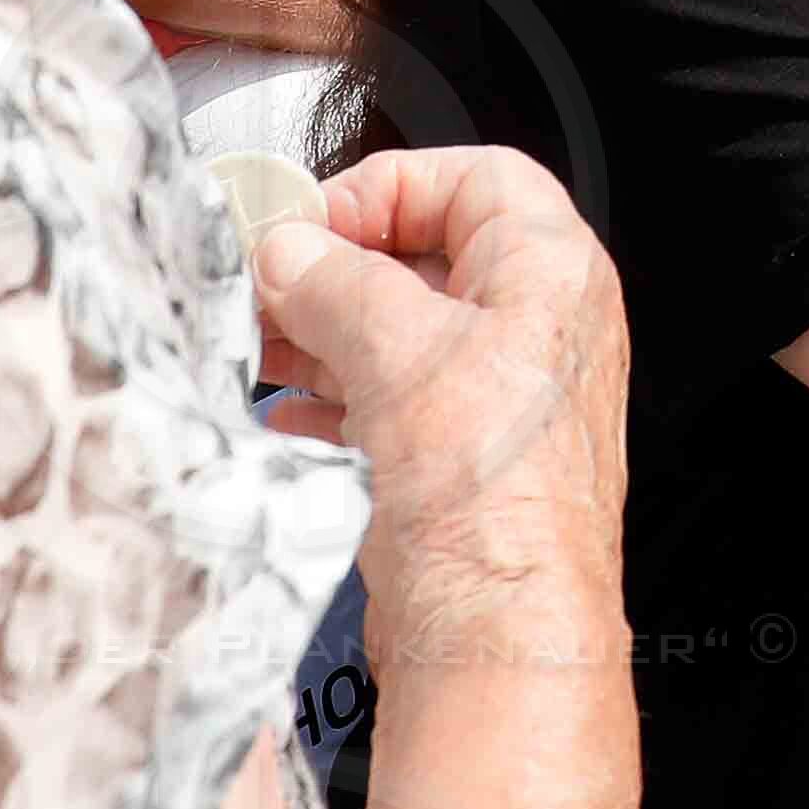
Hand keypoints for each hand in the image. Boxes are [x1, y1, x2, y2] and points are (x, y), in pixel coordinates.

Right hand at [252, 145, 634, 681]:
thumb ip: (333, 281)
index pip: (475, 178)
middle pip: (428, 255)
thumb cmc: (492, 498)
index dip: (386, 186)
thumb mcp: (395, 349)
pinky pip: (395, 400)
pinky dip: (337, 392)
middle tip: (264, 281)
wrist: (501, 630)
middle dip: (337, 267)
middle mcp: (543, 328)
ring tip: (255, 341)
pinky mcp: (466, 461)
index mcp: (553, 272)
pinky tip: (287, 406)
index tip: (312, 220)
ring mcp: (505, 397)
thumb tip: (292, 248)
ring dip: (323, 330)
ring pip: (403, 332)